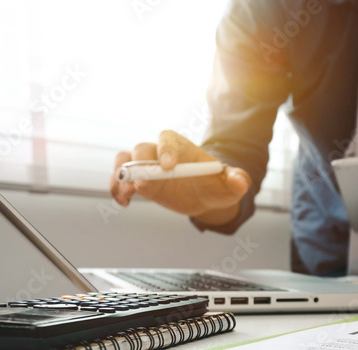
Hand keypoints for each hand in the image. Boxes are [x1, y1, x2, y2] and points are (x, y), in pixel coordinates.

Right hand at [109, 130, 251, 226]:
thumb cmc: (217, 185)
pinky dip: (118, 188)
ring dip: (121, 175)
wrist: (205, 196)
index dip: (165, 151)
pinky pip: (120, 178)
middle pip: (142, 149)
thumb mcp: (230, 185)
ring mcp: (146, 166)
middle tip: (142, 184)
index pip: (168, 140)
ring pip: (124, 160)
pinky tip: (123, 202)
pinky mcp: (138, 181)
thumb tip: (239, 180)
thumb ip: (236, 180)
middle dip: (140, 165)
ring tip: (126, 194)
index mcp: (181, 146)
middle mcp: (160, 151)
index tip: (168, 166)